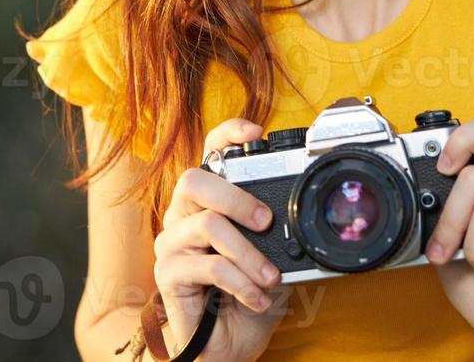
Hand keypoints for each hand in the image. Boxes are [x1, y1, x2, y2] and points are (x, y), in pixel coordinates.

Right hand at [153, 118, 287, 361]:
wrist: (234, 343)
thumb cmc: (250, 292)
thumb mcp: (273, 253)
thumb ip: (278, 227)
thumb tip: (305, 208)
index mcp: (209, 200)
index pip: (209, 152)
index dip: (227, 133)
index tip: (256, 133)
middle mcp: (184, 214)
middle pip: (195, 180)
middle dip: (237, 198)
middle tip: (268, 221)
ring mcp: (172, 242)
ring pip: (206, 225)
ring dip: (248, 253)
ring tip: (270, 277)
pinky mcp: (168, 273)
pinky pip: (207, 266)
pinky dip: (240, 282)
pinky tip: (257, 297)